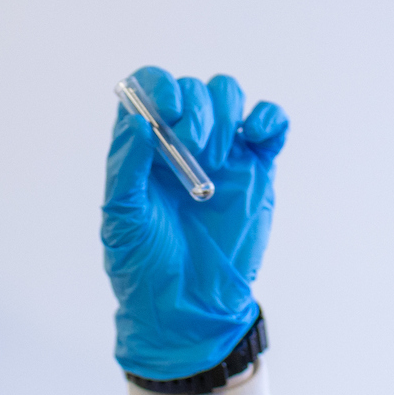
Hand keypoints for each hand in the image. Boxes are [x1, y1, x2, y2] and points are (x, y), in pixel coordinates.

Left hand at [101, 67, 288, 382]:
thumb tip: (139, 121)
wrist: (190, 308)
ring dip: (225, 112)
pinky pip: (271, 125)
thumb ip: (127, 167)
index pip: (151, 88)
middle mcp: (182, 142)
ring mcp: (222, 154)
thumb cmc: (146, 267)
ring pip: (229, 96)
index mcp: (145, 147)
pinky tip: (255, 137)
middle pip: (194, 90)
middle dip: (196, 109)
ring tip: (216, 158)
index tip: (167, 111)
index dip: (160, 86)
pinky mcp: (256, 170)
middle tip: (194, 146)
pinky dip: (269, 118)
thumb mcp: (122, 220)